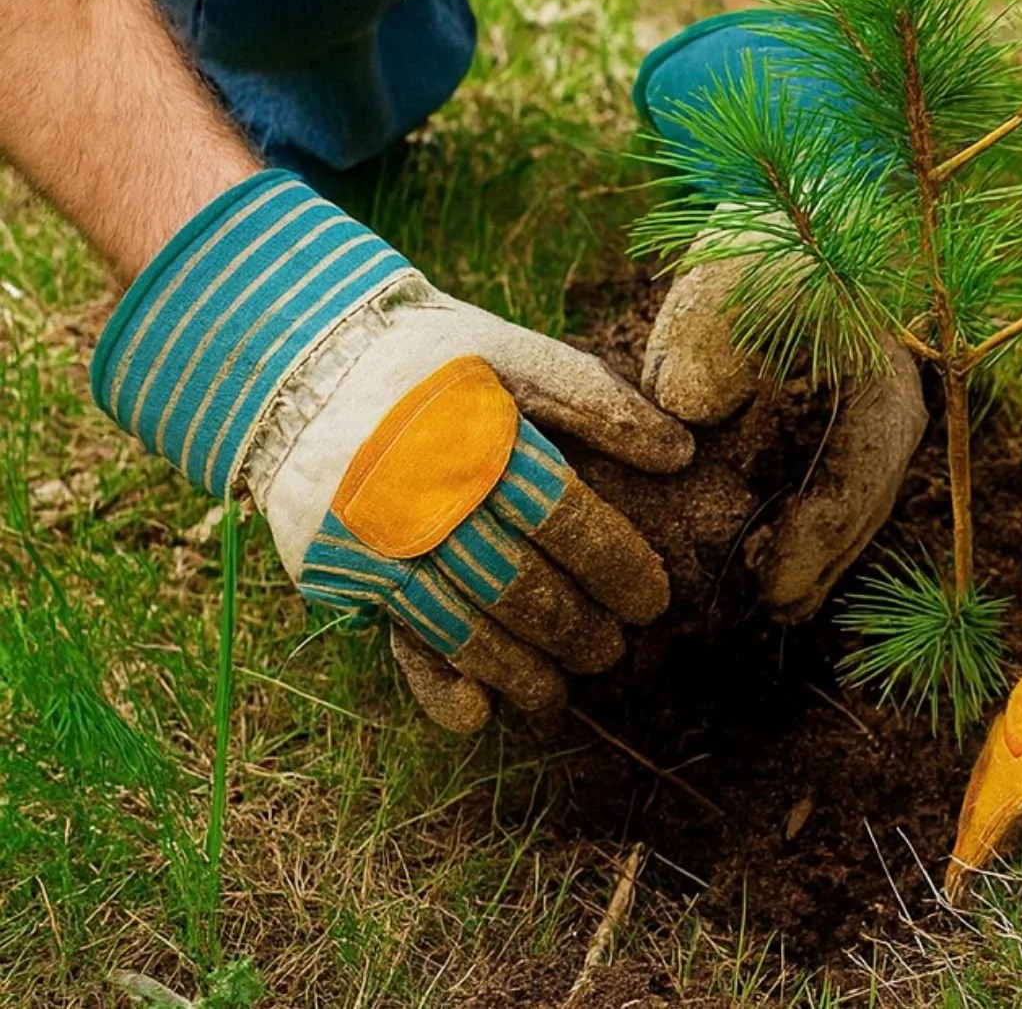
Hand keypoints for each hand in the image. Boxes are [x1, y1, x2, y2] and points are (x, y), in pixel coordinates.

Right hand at [92, 172, 693, 731]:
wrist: (295, 366)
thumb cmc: (432, 363)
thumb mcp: (513, 352)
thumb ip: (596, 399)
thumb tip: (681, 452)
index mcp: (471, 434)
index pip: (560, 515)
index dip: (615, 564)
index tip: (653, 600)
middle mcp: (415, 493)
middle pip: (515, 583)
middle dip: (576, 628)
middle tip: (614, 652)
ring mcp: (368, 540)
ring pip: (460, 625)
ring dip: (520, 669)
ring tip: (561, 692)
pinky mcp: (332, 570)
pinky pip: (395, 636)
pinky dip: (436, 683)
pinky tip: (477, 715)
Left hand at [634, 13, 928, 619]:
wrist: (801, 201)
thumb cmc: (764, 242)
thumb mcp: (727, 278)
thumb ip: (707, 342)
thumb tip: (690, 413)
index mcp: (879, 365)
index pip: (860, 468)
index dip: (820, 535)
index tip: (775, 584)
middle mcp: (900, 392)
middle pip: (874, 495)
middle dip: (827, 558)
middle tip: (774, 612)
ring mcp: (889, 403)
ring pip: (869, 491)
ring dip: (829, 549)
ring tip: (778, 602)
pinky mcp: (863, 411)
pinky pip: (853, 476)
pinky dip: (825, 520)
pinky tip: (788, 555)